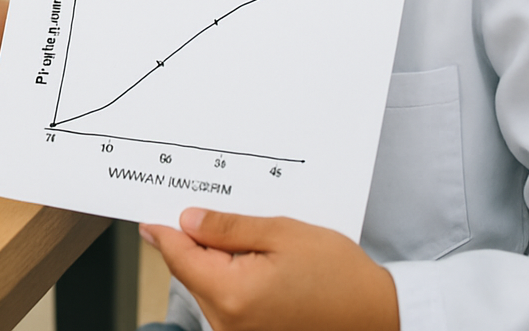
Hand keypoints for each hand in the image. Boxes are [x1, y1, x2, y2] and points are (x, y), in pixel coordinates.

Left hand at [140, 208, 398, 330]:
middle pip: (191, 272)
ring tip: (247, 237)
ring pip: (207, 287)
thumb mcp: (281, 233)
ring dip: (215, 260)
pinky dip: (231, 279)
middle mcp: (229, 324)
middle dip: (195, 240)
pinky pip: (226, 303)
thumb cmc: (338, 276)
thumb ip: (228, 227)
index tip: (148, 215)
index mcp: (232, 294)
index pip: (178, 257)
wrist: (380, 316)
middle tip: (207, 209)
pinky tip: (254, 261)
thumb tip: (187, 220)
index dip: (162, 230)